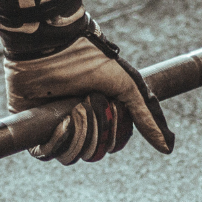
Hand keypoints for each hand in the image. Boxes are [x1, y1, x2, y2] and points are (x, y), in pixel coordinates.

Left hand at [5, 21, 173, 163]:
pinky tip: (59, 120)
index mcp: (99, 116)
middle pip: (94, 151)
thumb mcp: (126, 85)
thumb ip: (145, 117)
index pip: (112, 144)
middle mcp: (78, 124)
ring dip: (78, 132)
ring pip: (72, 154)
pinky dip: (56, 140)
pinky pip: (46, 153)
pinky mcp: (34, 127)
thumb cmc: (89, 60)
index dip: (114, 132)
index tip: (112, 106)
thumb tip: (167, 149)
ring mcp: (55, 126)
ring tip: (73, 107)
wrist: (52, 47)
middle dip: (96, 127)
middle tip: (89, 100)